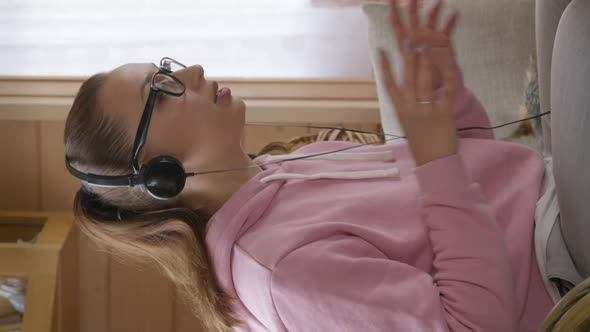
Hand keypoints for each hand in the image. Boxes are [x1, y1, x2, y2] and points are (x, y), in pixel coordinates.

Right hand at [379, 0, 460, 165]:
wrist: (433, 163)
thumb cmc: (422, 144)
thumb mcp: (409, 124)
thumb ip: (409, 106)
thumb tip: (409, 89)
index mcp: (400, 111)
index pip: (389, 85)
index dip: (384, 67)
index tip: (381, 51)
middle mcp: (410, 109)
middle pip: (406, 78)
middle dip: (406, 57)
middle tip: (407, 39)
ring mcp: (426, 111)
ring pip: (423, 81)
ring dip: (424, 62)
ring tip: (425, 46)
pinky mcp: (443, 114)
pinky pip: (444, 91)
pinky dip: (447, 77)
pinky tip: (448, 64)